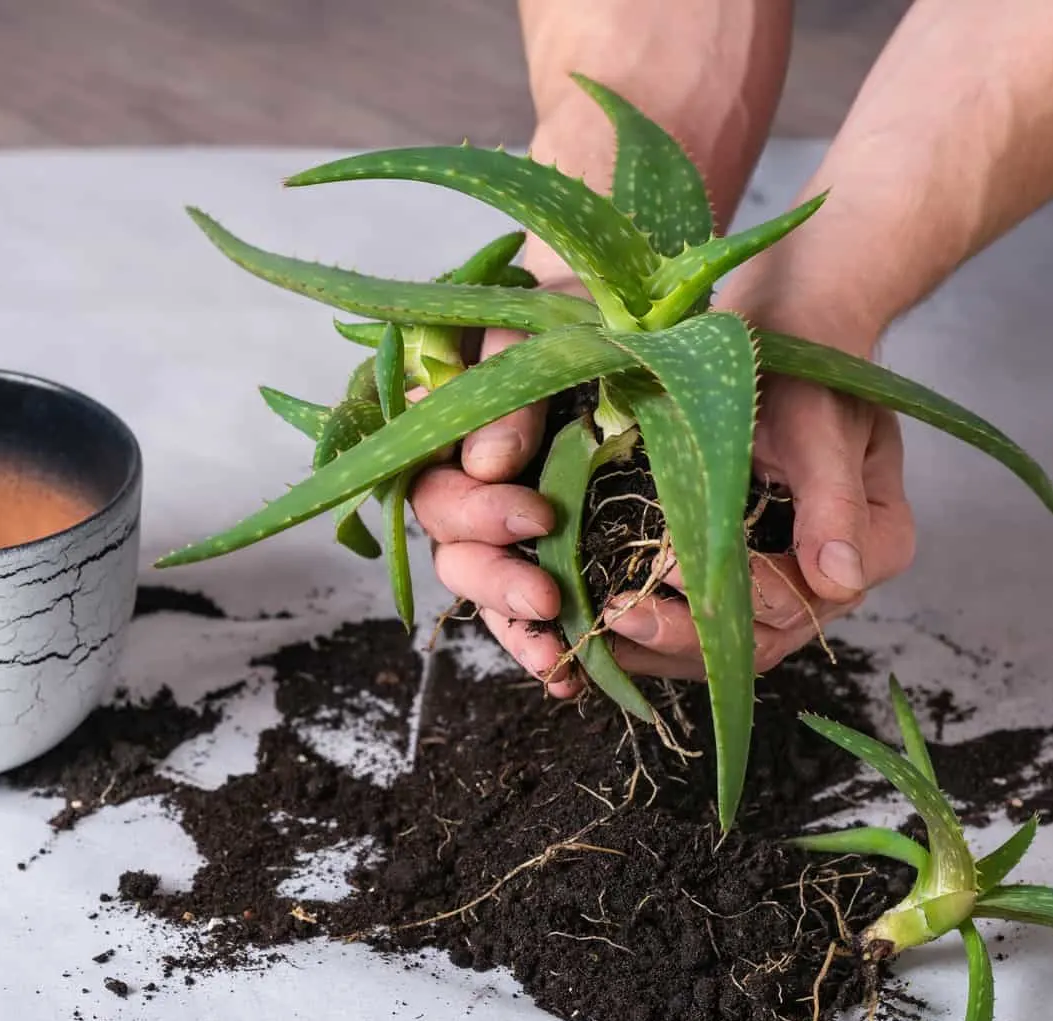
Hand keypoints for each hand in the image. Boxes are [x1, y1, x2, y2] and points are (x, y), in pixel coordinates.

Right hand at [407, 269, 587, 697]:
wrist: (616, 308)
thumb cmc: (566, 308)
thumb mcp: (533, 322)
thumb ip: (507, 385)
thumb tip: (488, 463)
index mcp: (439, 427)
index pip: (435, 485)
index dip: (477, 511)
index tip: (535, 512)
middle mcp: (457, 481)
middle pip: (451, 546)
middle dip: (496, 575)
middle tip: (546, 593)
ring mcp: (494, 522)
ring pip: (481, 587)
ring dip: (514, 624)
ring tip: (555, 654)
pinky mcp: (536, 547)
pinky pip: (522, 607)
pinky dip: (540, 644)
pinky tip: (567, 679)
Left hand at [408, 271, 915, 693]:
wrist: (783, 332)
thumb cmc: (805, 363)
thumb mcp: (819, 421)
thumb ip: (831, 500)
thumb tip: (840, 579)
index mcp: (871, 545)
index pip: (807, 601)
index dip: (742, 599)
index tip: (675, 572)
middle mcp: (827, 578)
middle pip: (759, 639)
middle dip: (682, 634)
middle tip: (615, 615)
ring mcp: (780, 582)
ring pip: (719, 645)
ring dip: (654, 644)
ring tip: (591, 632)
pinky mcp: (730, 572)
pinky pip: (692, 622)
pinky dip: (644, 630)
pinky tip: (589, 626)